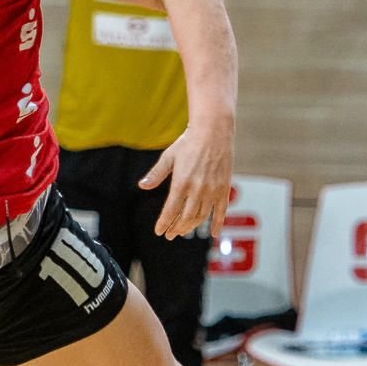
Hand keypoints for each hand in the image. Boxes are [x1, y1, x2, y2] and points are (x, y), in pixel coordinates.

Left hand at [140, 120, 233, 239]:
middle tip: (170, 234)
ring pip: (201, 217)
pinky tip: (214, 234)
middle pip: (185, 217)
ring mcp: (212, 190)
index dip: (164, 223)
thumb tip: (142, 186)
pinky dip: (218, 224)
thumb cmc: (188, 142)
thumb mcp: (169, 157)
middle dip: (176, 228)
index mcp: (181, 182)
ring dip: (191, 227)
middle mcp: (197, 189)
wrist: (213, 131)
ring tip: (183, 231)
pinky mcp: (224, 189)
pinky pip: (221, 211)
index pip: (170, 210)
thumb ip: (156, 174)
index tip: (159, 232)